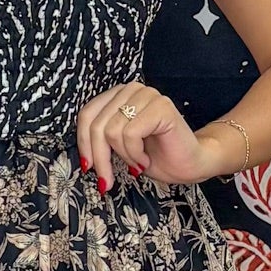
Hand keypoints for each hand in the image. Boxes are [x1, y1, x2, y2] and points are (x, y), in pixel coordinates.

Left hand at [75, 82, 230, 189]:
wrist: (189, 164)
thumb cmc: (155, 156)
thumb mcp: (117, 147)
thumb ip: (99, 139)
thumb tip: (81, 155)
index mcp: (118, 95)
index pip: (86, 114)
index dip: (83, 144)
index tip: (88, 167)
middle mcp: (131, 90)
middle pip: (96, 125)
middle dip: (100, 158)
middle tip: (107, 180)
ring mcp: (147, 95)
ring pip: (111, 131)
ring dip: (123, 157)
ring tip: (137, 162)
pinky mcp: (161, 106)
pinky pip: (130, 134)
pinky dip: (135, 154)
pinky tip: (145, 159)